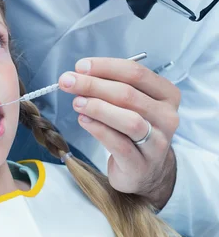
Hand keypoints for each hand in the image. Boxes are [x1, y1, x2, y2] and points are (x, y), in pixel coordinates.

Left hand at [59, 57, 179, 208]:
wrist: (145, 170)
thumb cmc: (133, 128)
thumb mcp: (130, 103)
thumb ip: (111, 86)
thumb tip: (80, 74)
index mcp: (167, 95)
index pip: (136, 73)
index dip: (105, 67)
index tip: (80, 67)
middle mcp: (167, 117)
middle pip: (129, 95)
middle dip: (94, 85)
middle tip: (68, 81)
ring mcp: (157, 143)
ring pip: (129, 120)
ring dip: (97, 107)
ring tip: (76, 102)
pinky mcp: (141, 165)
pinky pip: (119, 144)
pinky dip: (98, 129)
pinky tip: (83, 120)